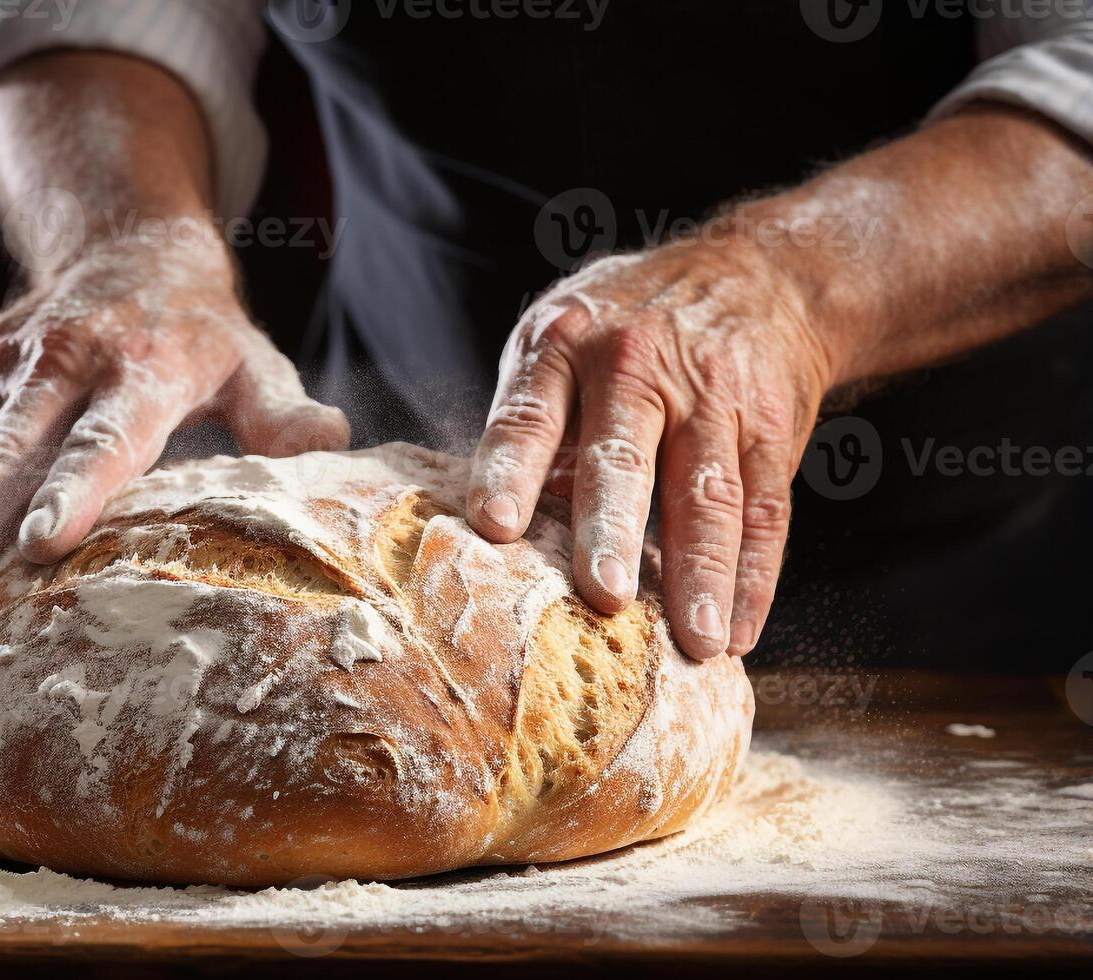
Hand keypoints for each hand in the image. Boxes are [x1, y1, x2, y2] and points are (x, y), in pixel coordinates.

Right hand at [0, 240, 349, 606]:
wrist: (127, 242)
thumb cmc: (203, 330)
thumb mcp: (254, 359)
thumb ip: (283, 410)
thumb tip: (331, 442)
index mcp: (140, 365)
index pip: (105, 439)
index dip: (74, 492)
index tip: (41, 549)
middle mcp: (63, 360)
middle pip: (7, 448)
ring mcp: (6, 363)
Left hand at [467, 243, 835, 658]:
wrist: (758, 274)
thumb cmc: (626, 326)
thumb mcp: (562, 341)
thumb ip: (536, 427)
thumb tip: (509, 533)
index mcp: (565, 346)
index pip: (529, 415)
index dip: (509, 470)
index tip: (492, 527)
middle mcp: (638, 365)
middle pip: (624, 456)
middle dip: (612, 529)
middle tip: (603, 598)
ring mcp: (713, 396)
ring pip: (707, 493)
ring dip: (702, 572)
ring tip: (695, 642)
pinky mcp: (771, 427)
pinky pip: (765, 509)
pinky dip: (754, 576)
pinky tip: (736, 630)